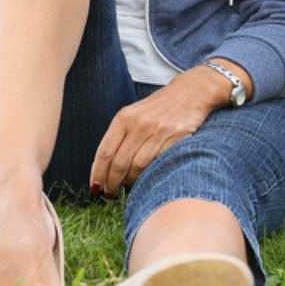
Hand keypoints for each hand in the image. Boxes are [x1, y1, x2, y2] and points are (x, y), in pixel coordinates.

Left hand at [90, 67, 232, 195]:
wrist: (190, 92)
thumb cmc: (158, 108)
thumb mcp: (134, 114)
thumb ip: (120, 136)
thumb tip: (104, 168)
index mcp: (124, 117)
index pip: (105, 152)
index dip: (98, 173)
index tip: (95, 187)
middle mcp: (139, 124)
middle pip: (119, 163)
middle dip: (112, 182)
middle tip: (110, 193)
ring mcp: (158, 131)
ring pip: (137, 167)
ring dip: (130, 181)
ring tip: (127, 186)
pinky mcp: (176, 138)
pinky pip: (158, 164)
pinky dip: (150, 175)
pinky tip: (146, 178)